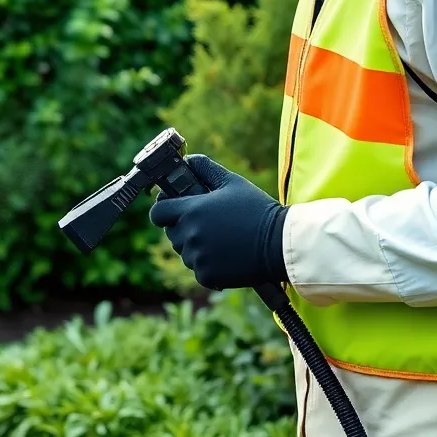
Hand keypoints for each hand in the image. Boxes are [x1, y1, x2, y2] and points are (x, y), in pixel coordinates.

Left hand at [149, 154, 288, 290]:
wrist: (279, 243)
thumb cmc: (257, 210)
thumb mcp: (232, 182)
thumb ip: (206, 168)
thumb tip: (188, 160)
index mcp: (192, 210)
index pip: (157, 213)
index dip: (163, 210)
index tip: (173, 209)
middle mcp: (190, 235)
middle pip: (171, 233)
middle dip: (183, 227)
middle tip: (207, 224)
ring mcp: (197, 257)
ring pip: (185, 252)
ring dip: (196, 247)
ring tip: (221, 239)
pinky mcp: (207, 276)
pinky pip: (198, 269)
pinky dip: (208, 265)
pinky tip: (226, 255)